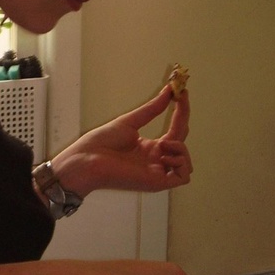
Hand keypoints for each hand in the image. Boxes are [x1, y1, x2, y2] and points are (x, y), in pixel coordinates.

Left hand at [53, 85, 191, 196]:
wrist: (87, 159)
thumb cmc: (101, 142)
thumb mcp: (130, 121)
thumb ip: (152, 109)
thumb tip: (168, 91)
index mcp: (150, 147)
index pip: (175, 130)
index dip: (181, 112)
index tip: (183, 92)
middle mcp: (155, 160)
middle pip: (182, 142)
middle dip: (183, 118)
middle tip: (180, 98)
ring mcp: (157, 172)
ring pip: (186, 163)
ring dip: (181, 147)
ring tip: (163, 142)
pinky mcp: (156, 183)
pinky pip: (182, 177)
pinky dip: (180, 163)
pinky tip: (163, 155)